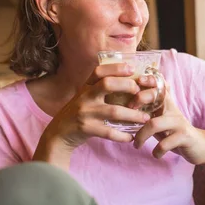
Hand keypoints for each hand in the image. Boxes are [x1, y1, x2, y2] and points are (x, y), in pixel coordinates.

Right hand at [34, 63, 151, 164]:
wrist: (59, 134)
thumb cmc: (79, 113)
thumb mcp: (85, 97)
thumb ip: (100, 89)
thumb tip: (128, 83)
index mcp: (85, 87)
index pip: (99, 71)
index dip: (116, 68)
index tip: (132, 69)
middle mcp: (84, 97)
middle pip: (107, 84)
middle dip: (127, 86)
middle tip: (140, 93)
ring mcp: (84, 112)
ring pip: (114, 111)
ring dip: (133, 115)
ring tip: (146, 118)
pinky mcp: (86, 128)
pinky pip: (109, 132)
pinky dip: (122, 135)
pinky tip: (131, 137)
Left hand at [132, 78, 204, 164]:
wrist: (199, 145)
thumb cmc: (174, 131)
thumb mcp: (162, 118)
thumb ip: (148, 110)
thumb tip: (123, 106)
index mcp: (166, 102)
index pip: (158, 84)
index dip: (148, 80)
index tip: (137, 81)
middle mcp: (172, 109)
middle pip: (155, 97)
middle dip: (139, 101)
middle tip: (127, 116)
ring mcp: (178, 122)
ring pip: (154, 123)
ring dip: (141, 136)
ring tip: (136, 145)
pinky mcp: (184, 137)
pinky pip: (164, 144)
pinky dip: (157, 151)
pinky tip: (156, 154)